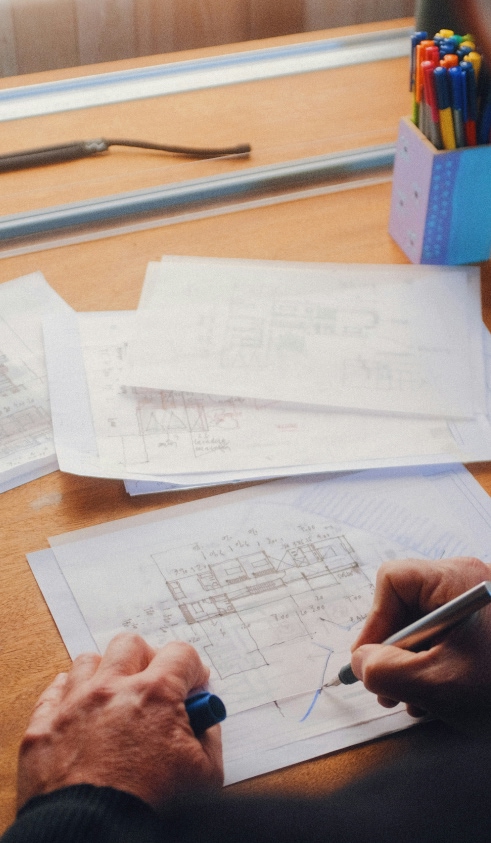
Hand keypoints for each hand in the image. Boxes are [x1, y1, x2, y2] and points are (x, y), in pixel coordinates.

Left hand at [17, 634, 222, 810]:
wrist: (94, 841)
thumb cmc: (149, 812)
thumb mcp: (205, 778)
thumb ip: (209, 737)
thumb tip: (204, 719)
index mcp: (155, 696)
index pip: (180, 653)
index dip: (192, 669)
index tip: (192, 686)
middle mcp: (111, 690)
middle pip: (130, 645)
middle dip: (148, 659)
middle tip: (154, 685)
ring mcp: (73, 706)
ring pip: (89, 662)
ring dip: (106, 673)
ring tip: (115, 699)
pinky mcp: (44, 728)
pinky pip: (54, 690)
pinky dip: (68, 695)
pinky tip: (81, 710)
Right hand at [350, 557, 490, 731]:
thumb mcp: (437, 684)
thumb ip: (385, 671)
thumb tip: (360, 662)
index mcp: (457, 580)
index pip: (393, 581)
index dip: (375, 621)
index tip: (370, 661)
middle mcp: (465, 584)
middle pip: (405, 605)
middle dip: (392, 651)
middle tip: (388, 689)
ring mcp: (476, 606)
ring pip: (422, 626)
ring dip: (411, 666)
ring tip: (415, 701)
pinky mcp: (483, 628)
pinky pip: (443, 638)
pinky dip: (433, 666)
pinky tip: (438, 697)